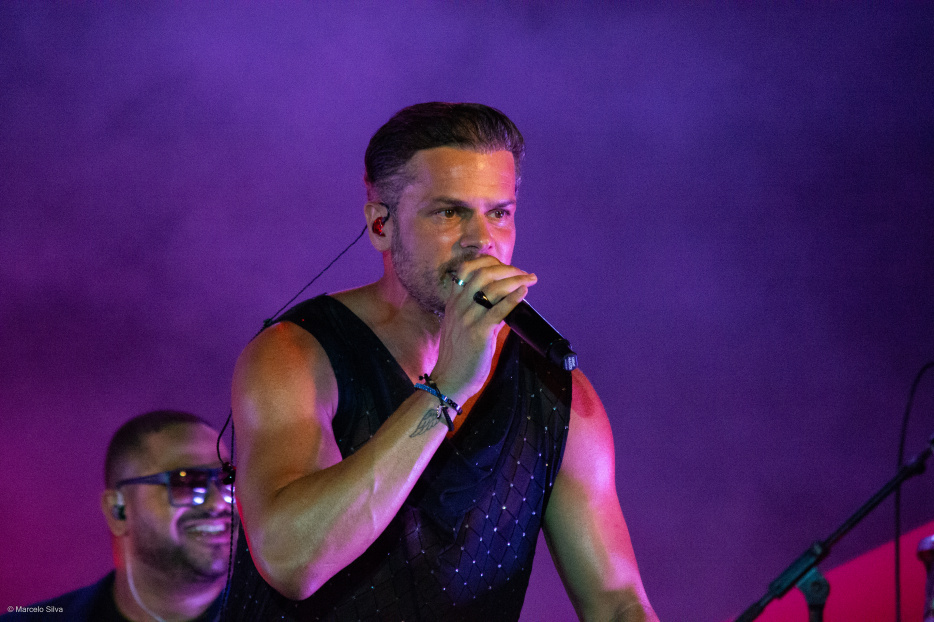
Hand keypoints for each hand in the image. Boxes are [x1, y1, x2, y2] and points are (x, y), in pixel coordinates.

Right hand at [431, 255, 536, 402]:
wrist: (449, 379)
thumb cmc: (458, 355)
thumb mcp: (461, 326)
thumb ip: (477, 311)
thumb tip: (503, 302)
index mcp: (453, 302)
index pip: (467, 269)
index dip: (489, 262)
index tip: (506, 266)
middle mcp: (458, 306)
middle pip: (483, 273)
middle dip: (507, 268)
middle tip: (524, 273)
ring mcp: (467, 318)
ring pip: (492, 288)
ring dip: (515, 279)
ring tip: (530, 279)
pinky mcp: (478, 333)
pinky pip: (498, 310)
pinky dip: (513, 298)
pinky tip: (524, 292)